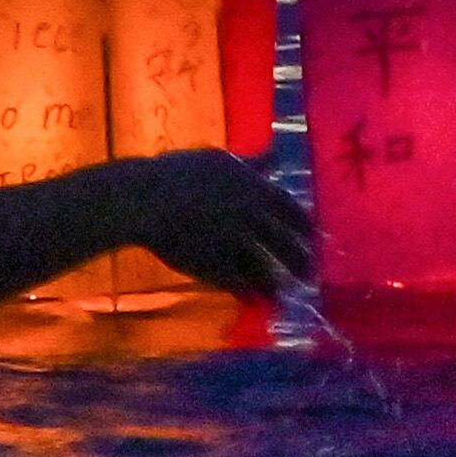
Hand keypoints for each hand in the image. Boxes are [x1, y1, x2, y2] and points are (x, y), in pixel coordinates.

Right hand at [113, 149, 315, 294]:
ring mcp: (232, 242)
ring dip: (278, 286)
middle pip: (287, 245)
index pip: (293, 211)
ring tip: (283, 295)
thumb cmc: (178, 174)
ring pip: (267, 271)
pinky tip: (254, 300)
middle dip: (301, 262)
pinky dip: (251, 294)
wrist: (143, 199)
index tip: (312, 237)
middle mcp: (249, 216)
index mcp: (253, 189)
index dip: (306, 227)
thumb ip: (252, 163)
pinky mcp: (213, 265)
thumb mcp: (219, 161)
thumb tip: (277, 155)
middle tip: (308, 273)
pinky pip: (240, 285)